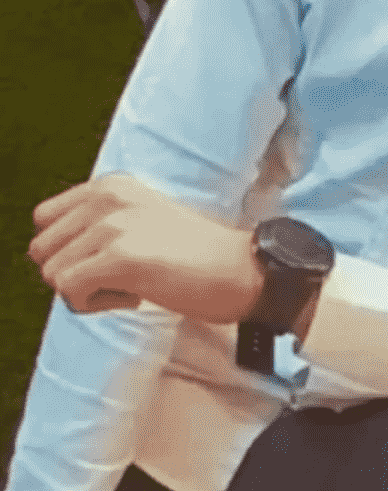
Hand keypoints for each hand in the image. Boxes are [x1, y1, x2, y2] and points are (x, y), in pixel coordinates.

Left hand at [28, 174, 263, 324]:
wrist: (242, 268)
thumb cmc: (197, 254)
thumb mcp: (143, 219)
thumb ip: (100, 223)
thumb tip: (55, 254)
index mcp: (114, 184)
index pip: (45, 218)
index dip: (67, 249)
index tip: (104, 259)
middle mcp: (109, 197)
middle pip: (42, 249)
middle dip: (71, 271)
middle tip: (114, 277)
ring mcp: (114, 225)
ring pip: (52, 273)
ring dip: (85, 291)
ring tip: (128, 285)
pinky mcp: (120, 256)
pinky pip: (69, 291)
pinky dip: (94, 305)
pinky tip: (133, 296)